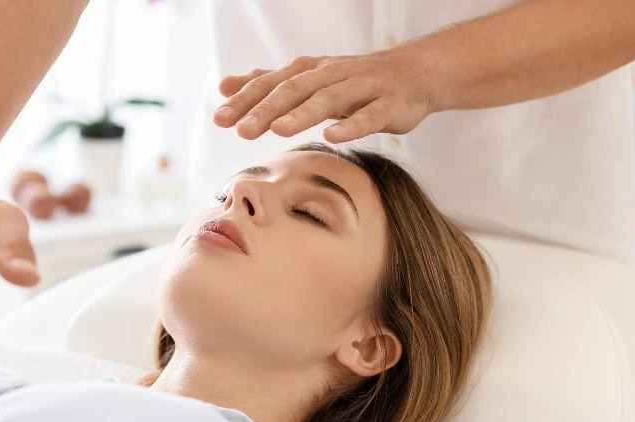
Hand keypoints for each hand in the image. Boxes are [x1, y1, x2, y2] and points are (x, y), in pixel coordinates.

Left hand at [213, 49, 437, 143]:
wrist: (414, 73)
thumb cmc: (354, 80)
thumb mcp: (307, 79)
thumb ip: (267, 84)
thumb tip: (224, 86)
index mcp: (310, 71)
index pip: (272, 84)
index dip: (245, 100)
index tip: (220, 118)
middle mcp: (332, 75)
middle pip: (295, 91)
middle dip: (266, 109)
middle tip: (241, 130)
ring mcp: (361, 87)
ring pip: (329, 99)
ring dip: (302, 114)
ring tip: (278, 130)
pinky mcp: (388, 104)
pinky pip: (368, 115)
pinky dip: (351, 125)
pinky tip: (332, 137)